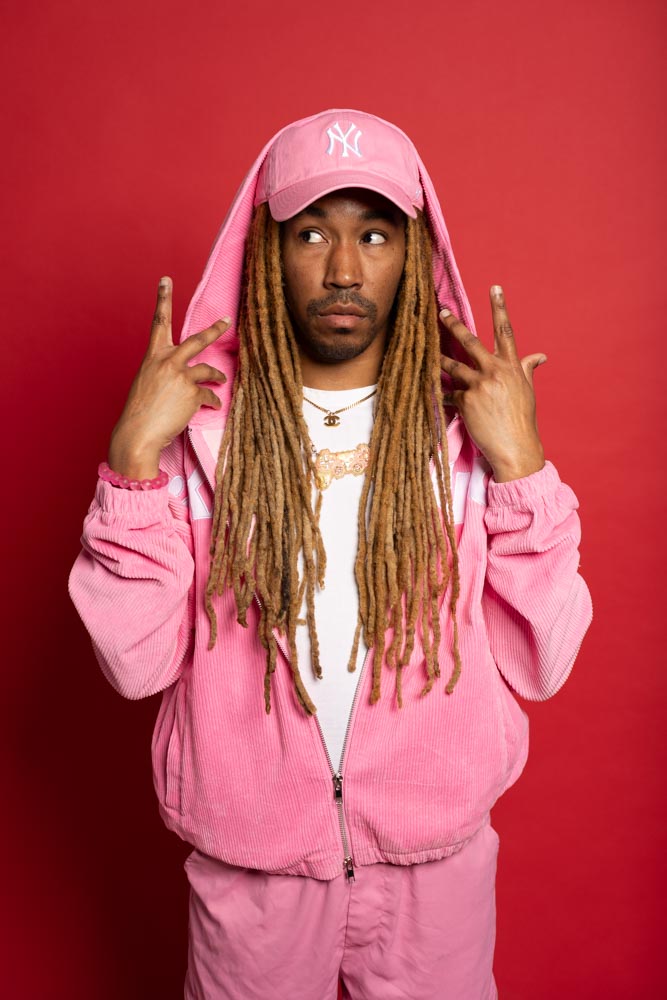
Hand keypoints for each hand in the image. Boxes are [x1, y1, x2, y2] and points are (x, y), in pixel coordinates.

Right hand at [108, 277, 229, 477]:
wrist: (139, 433)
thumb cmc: (140, 411)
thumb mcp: (147, 382)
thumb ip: (163, 371)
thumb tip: (181, 374)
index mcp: (153, 356)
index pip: (159, 321)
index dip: (163, 299)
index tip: (166, 280)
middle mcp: (168, 361)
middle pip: (197, 339)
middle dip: (215, 329)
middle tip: (226, 321)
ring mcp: (181, 376)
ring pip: (208, 369)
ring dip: (216, 375)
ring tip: (220, 380)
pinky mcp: (193, 393)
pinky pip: (209, 395)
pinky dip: (212, 401)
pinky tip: (212, 406)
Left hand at [439, 286, 545, 482]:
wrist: (516, 448)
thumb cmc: (522, 420)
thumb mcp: (527, 391)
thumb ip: (526, 369)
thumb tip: (539, 356)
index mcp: (512, 366)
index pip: (505, 330)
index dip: (499, 307)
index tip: (494, 288)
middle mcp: (495, 371)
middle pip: (471, 342)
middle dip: (454, 325)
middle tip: (441, 312)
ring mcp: (480, 386)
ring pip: (452, 365)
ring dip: (438, 358)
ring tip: (426, 351)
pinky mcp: (466, 401)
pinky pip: (448, 393)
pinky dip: (442, 394)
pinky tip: (434, 395)